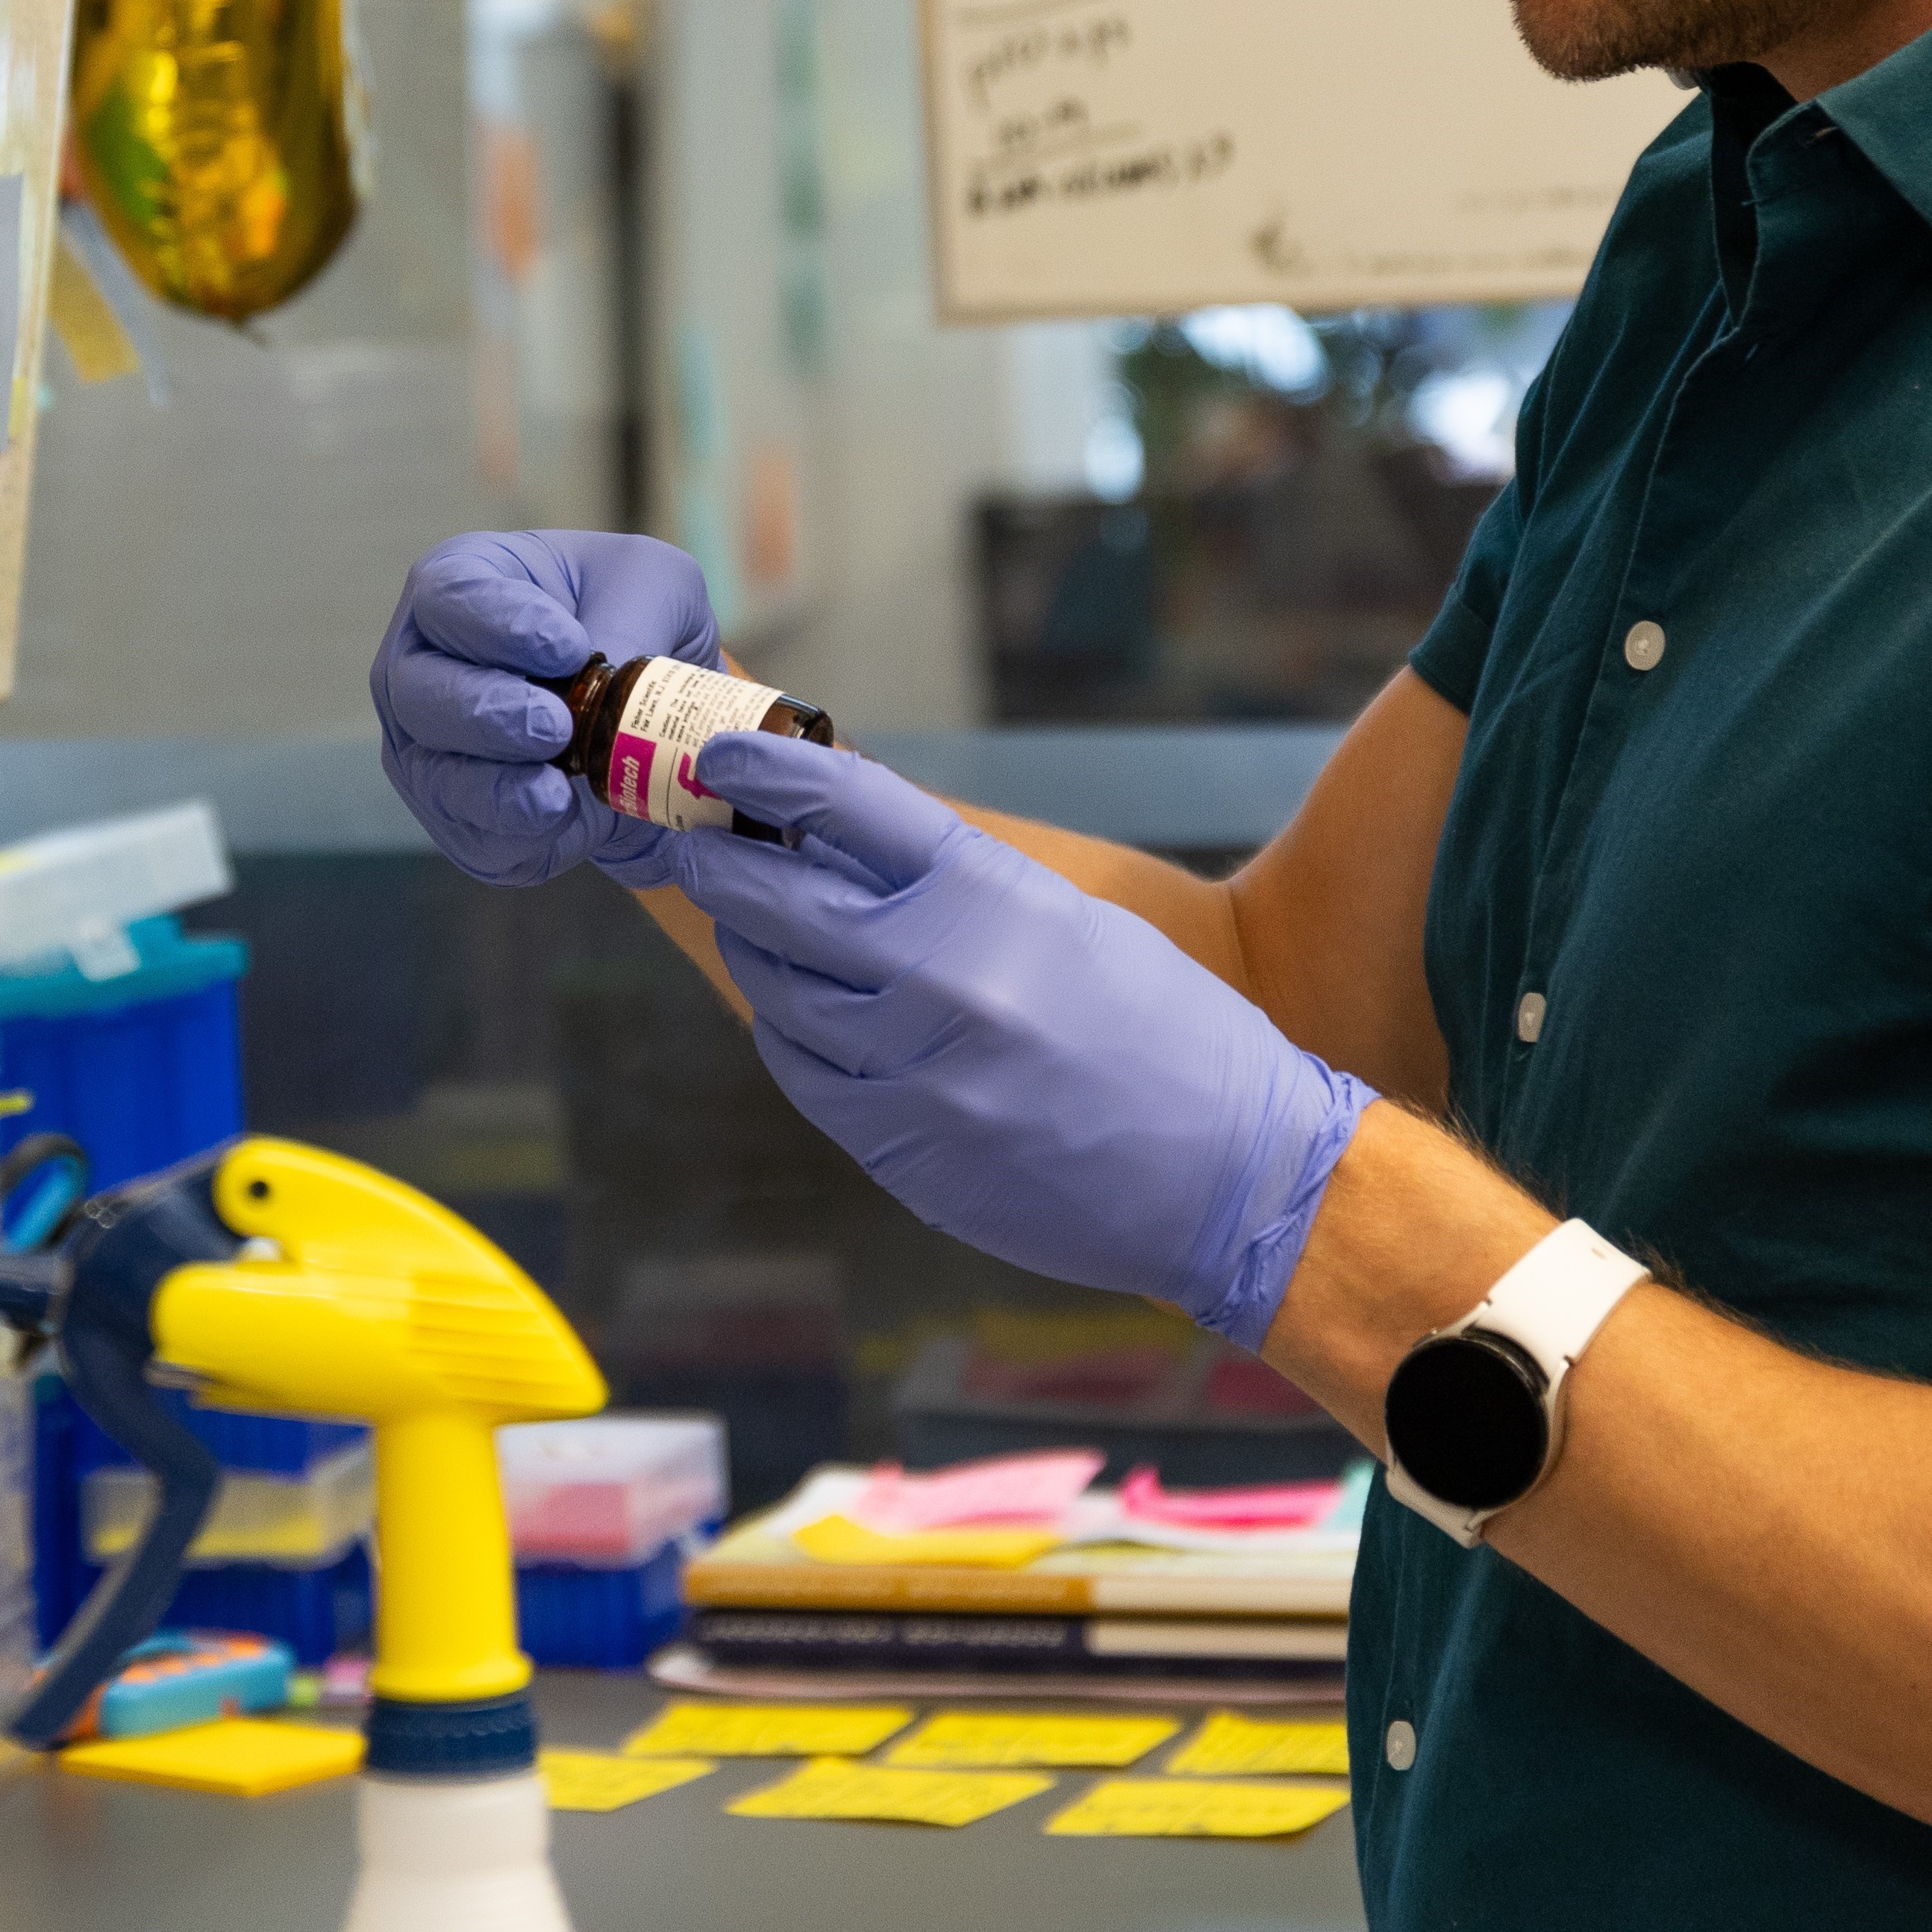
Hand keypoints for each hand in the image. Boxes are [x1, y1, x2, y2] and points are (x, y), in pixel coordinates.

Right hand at [369, 530, 721, 886]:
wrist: (649, 702)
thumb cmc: (632, 614)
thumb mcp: (653, 588)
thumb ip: (632, 616)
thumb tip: (604, 676)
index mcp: (458, 586)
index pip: (451, 596)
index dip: (501, 624)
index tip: (569, 649)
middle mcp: (422, 667)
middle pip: (419, 694)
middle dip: (486, 714)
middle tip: (555, 727)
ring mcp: (429, 749)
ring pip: (436, 777)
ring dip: (496, 789)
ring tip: (557, 795)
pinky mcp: (462, 819)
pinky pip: (475, 839)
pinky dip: (520, 839)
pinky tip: (567, 824)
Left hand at [671, 733, 1373, 1349]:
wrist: (1236, 1175)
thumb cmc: (1163, 1032)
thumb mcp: (1067, 921)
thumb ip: (956, 885)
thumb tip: (843, 843)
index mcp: (990, 897)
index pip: (844, 802)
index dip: (768, 769)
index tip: (725, 756)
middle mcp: (939, 975)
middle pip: (778, 898)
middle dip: (721, 864)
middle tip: (695, 845)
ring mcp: (912, 1070)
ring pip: (776, 994)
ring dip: (755, 954)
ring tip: (755, 931)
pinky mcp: (902, 1148)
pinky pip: (805, 1077)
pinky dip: (791, 1038)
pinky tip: (803, 1020)